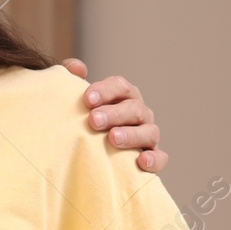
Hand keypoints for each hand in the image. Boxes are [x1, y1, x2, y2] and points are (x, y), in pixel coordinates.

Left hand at [60, 57, 165, 172]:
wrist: (88, 154)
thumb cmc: (82, 123)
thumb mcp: (74, 103)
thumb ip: (71, 80)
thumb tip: (78, 68)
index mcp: (123, 96)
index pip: (119, 86)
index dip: (105, 91)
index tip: (87, 99)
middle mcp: (139, 113)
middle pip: (133, 108)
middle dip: (114, 113)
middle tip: (93, 120)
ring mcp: (147, 135)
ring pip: (149, 131)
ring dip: (131, 135)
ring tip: (113, 138)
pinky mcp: (153, 157)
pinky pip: (160, 157)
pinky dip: (153, 159)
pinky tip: (141, 161)